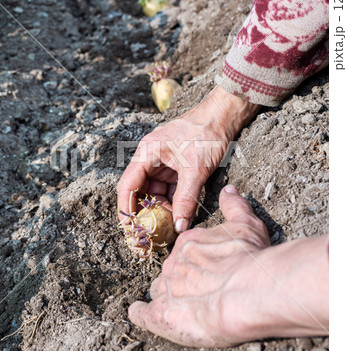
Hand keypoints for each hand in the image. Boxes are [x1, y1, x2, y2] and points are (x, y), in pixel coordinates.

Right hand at [117, 85, 258, 231]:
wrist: (224, 116)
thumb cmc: (206, 133)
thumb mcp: (196, 169)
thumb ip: (186, 199)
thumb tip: (179, 226)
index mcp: (147, 153)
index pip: (128, 185)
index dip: (126, 208)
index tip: (129, 229)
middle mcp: (150, 158)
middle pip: (140, 190)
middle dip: (145, 212)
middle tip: (150, 233)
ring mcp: (162, 162)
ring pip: (155, 191)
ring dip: (160, 208)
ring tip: (167, 227)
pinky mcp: (175, 166)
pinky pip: (168, 188)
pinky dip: (172, 201)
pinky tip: (179, 214)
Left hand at [128, 186, 328, 346]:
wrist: (248, 290)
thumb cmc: (248, 257)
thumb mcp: (246, 225)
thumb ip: (234, 207)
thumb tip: (229, 190)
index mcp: (188, 242)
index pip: (183, 251)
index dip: (193, 262)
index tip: (206, 270)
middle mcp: (173, 263)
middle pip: (171, 271)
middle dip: (181, 280)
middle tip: (200, 291)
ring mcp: (166, 287)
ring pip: (158, 291)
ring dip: (166, 297)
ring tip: (181, 307)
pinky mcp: (161, 314)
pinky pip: (142, 313)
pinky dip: (141, 313)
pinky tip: (143, 313)